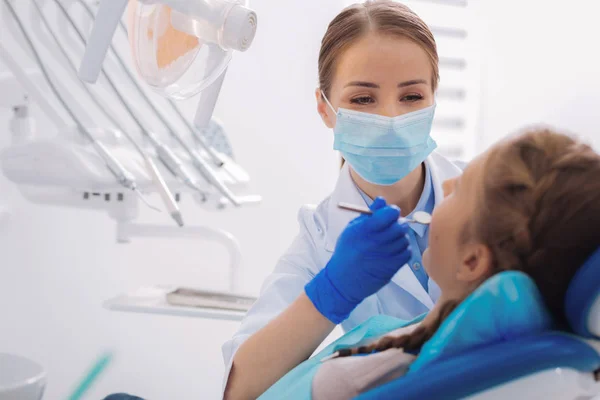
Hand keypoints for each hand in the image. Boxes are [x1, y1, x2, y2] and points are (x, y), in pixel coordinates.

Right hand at [305, 197, 411, 322]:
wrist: (344, 280)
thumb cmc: (347, 251)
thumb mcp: (352, 229)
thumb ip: (369, 214)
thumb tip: (382, 200)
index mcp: (365, 230)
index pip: (389, 214)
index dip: (392, 211)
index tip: (390, 213)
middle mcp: (376, 242)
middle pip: (400, 226)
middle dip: (398, 223)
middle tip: (392, 226)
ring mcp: (386, 256)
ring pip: (404, 239)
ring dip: (400, 237)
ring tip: (390, 240)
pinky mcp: (392, 267)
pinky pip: (407, 252)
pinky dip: (403, 249)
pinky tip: (393, 250)